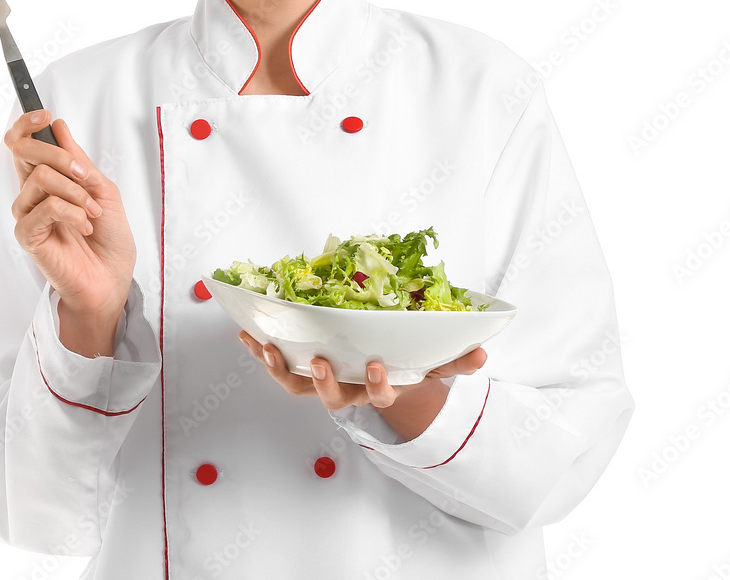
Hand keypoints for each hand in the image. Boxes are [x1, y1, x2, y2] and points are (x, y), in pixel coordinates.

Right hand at [5, 109, 135, 318]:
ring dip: (75, 192)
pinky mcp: (28, 235)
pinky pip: (45, 207)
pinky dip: (72, 212)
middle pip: (22, 152)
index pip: (22, 144)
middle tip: (83, 175)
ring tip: (91, 212)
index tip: (46, 116)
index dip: (27, 124)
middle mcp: (32, 194)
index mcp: (47, 180)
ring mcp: (28, 214)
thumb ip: (79, 161)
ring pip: (40, 178)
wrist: (112, 278)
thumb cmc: (109, 238)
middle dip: (59, 155)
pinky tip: (83, 224)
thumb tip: (58, 128)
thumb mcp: (102, 190)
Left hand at [238, 331, 486, 411]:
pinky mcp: (302, 372)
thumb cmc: (407, 366)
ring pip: (298, 385)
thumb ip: (456, 361)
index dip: (376, 384)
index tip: (374, 364)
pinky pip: (278, 365)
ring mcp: (322, 384)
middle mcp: (348, 391)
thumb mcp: (433, 366)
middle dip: (326, 382)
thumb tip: (483, 353)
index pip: (379, 394)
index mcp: (379, 388)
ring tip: (265, 345)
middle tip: (320, 362)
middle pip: (332, 396)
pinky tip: (246, 332)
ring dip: (279, 367)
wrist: (383, 379)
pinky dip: (261, 351)